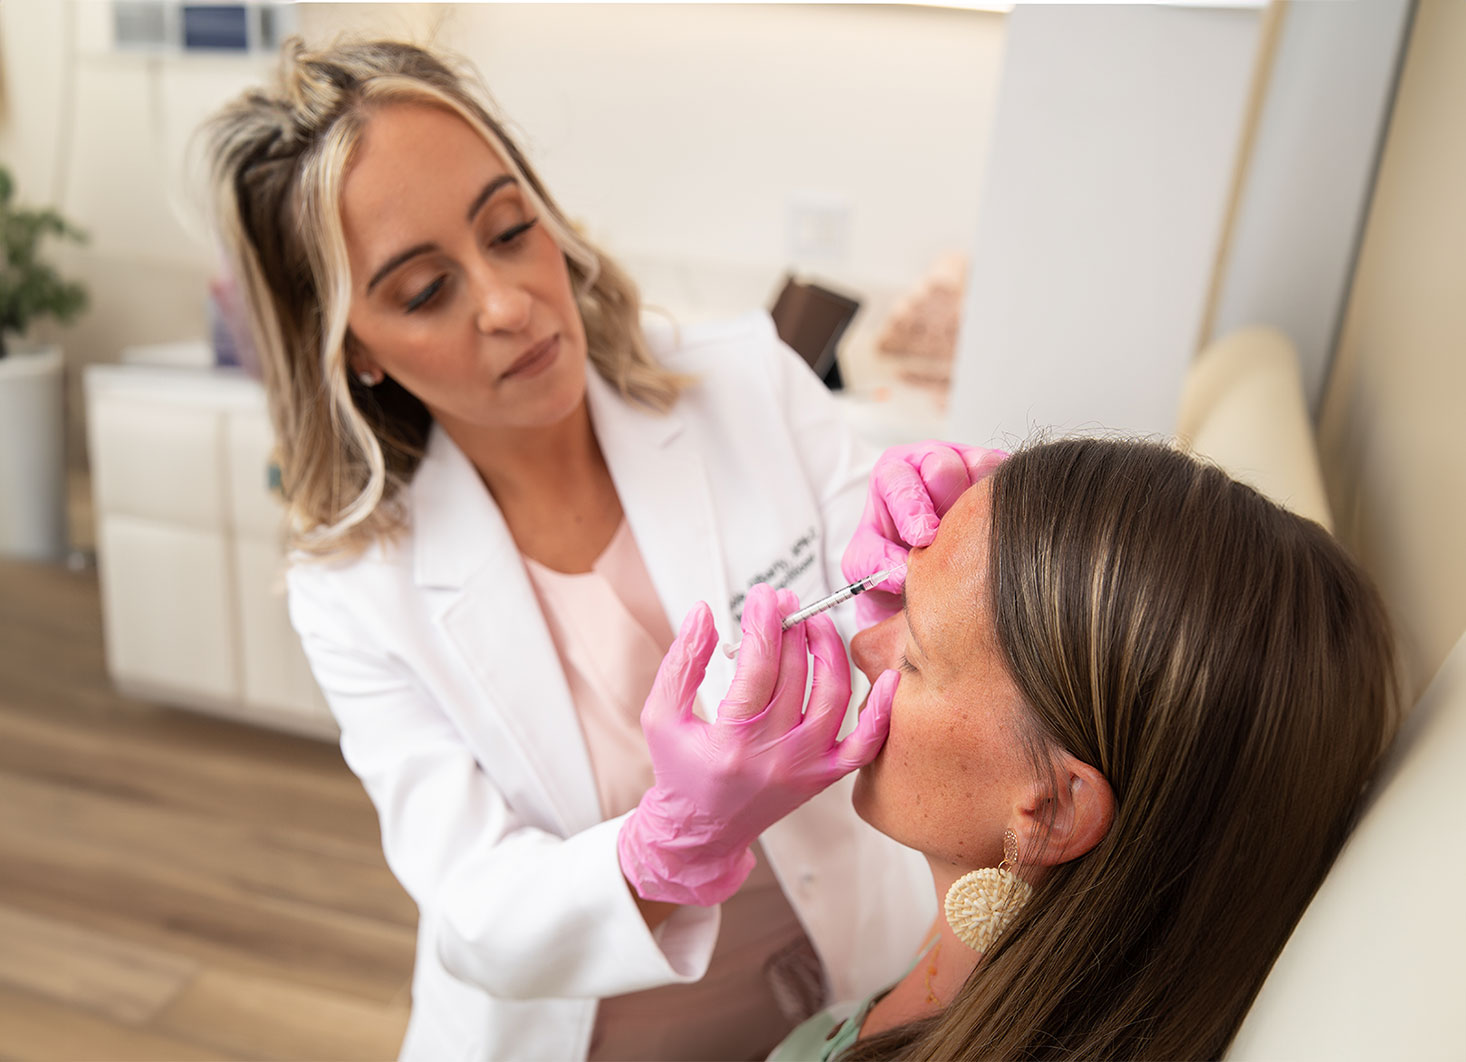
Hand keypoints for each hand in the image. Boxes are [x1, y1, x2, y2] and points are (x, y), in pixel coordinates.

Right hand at [618, 584, 899, 905]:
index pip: (757, 667)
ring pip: (832, 698)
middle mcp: (772, 757)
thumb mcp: (661, 715)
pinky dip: (880, 712)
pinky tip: (886, 678)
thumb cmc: (679, 770)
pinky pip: (864, 744)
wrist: (701, 832)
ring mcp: (804, 769)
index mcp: (730, 742)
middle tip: (785, 601)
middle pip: (795, 675)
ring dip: (829, 651)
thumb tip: (704, 611)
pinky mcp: (822, 778)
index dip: (763, 622)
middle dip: (792, 627)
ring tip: (816, 623)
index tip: (763, 595)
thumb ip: (682, 660)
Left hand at [842, 440, 1006, 627]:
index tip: (921, 538)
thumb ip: (876, 562)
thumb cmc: (891, 558)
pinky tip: (997, 536)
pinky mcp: (1001, 478)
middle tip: (949, 537)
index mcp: (894, 474)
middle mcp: (931, 461)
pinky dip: (1005, 508)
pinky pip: (1010, 483)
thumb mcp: (865, 564)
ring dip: (979, 506)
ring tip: (973, 540)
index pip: (902, 481)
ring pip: (982, 469)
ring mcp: (969, 464)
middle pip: (945, 465)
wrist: (923, 574)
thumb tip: (902, 569)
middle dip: (946, 502)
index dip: (912, 511)